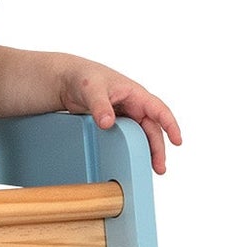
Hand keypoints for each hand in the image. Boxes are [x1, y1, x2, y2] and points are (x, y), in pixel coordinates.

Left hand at [58, 62, 181, 174]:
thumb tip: (108, 123)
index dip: (170, 125)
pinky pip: (130, 138)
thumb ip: (100, 106)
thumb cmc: (84, 77)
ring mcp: (126, 116)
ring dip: (148, 151)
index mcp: (135, 93)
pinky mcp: (117, 125)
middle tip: (160, 168)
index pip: (158, 109)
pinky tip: (133, 162)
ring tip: (152, 170)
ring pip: (143, 135)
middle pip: (152, 129)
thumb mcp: (91, 89)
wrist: (69, 81)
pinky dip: (134, 150)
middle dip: (158, 148)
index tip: (177, 141)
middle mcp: (134, 105)